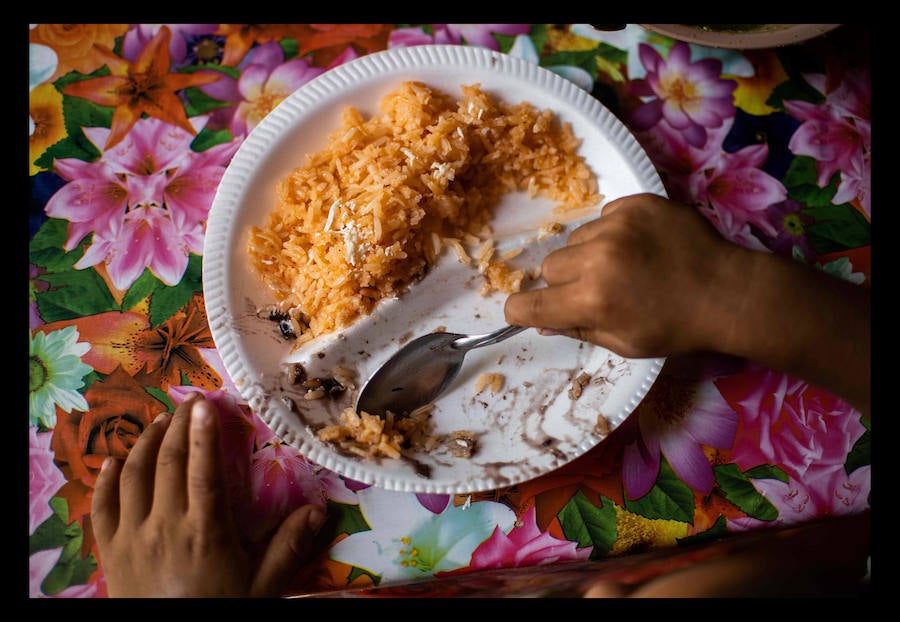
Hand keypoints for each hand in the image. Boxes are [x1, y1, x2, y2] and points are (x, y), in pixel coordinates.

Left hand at [91, 393, 325, 597]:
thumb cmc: (220, 610)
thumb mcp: (262, 587)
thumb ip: (288, 547)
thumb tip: (319, 509)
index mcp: (205, 531)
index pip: (203, 471)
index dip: (204, 434)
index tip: (206, 404)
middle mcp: (165, 526)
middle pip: (168, 463)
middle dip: (179, 427)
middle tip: (189, 403)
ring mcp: (131, 536)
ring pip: (133, 476)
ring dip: (146, 443)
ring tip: (159, 422)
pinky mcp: (110, 550)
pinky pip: (102, 506)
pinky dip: (107, 479)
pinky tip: (115, 461)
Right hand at [505, 193, 739, 357]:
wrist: (728, 291)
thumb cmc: (677, 327)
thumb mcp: (625, 344)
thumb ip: (578, 330)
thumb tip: (541, 322)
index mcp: (594, 301)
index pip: (531, 304)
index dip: (521, 310)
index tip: (522, 311)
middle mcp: (598, 259)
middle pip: (549, 267)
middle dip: (564, 282)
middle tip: (595, 290)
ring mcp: (618, 226)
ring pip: (575, 240)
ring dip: (588, 255)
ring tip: (623, 266)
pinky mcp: (636, 204)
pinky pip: (603, 217)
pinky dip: (612, 233)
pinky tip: (639, 247)